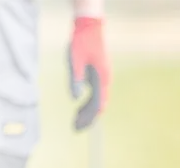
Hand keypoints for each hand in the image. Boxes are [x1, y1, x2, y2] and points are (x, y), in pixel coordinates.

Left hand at [68, 15, 110, 130]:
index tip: (78, 127)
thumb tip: (75, 100)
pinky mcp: (99, 75)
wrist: (90, 27)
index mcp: (101, 79)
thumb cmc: (81, 42)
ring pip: (98, 101)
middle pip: (99, 106)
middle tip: (76, 129)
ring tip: (75, 121)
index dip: (87, 118)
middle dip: (88, 119)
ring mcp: (103, 78)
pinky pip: (96, 94)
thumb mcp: (74, 60)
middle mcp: (105, 81)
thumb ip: (75, 80)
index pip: (96, 105)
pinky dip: (88, 103)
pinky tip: (79, 107)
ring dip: (87, 112)